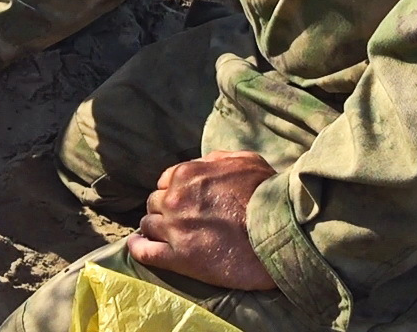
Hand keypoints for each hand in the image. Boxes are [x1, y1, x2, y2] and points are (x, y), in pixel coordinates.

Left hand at [125, 150, 276, 290]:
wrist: (278, 232)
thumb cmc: (266, 194)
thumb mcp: (245, 161)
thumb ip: (217, 159)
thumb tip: (203, 163)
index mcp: (186, 175)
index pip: (165, 182)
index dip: (173, 192)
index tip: (184, 202)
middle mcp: (174, 200)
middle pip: (155, 204)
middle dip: (164, 210)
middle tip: (180, 221)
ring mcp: (174, 229)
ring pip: (148, 226)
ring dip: (155, 229)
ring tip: (165, 236)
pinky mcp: (179, 257)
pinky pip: (145, 252)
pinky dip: (138, 248)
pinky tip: (138, 245)